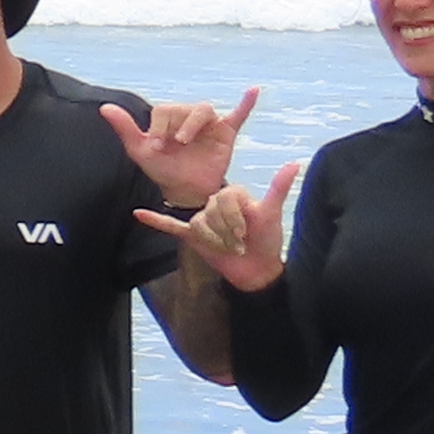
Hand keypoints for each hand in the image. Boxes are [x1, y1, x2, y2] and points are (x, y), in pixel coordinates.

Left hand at [101, 87, 261, 215]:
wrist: (186, 191)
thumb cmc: (162, 170)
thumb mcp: (140, 151)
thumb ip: (125, 128)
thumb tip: (104, 107)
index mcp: (169, 118)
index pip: (164, 111)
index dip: (159, 126)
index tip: (156, 146)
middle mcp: (188, 117)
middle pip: (185, 109)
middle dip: (176, 125)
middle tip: (172, 145)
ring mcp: (209, 124)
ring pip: (204, 110)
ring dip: (194, 122)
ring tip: (186, 140)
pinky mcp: (227, 133)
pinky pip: (239, 115)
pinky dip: (247, 103)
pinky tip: (254, 90)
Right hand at [138, 158, 301, 293]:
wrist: (256, 271)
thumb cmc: (267, 241)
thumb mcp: (271, 213)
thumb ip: (278, 188)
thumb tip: (295, 162)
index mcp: (232, 194)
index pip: (226, 197)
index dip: (236, 217)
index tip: (247, 232)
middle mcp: (213, 203)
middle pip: (212, 210)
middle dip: (227, 231)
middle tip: (239, 243)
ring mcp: (201, 219)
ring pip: (199, 224)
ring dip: (215, 240)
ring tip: (228, 249)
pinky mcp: (190, 234)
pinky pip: (170, 225)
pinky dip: (155, 220)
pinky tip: (139, 214)